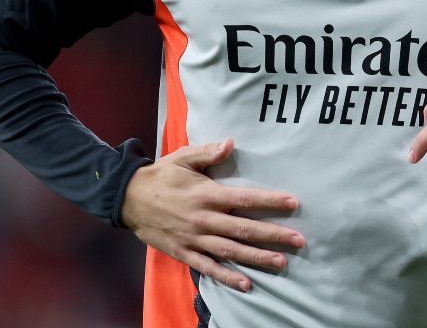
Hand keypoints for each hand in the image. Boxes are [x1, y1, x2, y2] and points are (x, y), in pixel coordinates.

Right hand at [121, 138, 303, 291]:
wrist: (127, 199)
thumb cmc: (161, 176)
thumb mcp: (183, 157)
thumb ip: (208, 152)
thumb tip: (231, 143)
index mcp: (206, 194)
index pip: (245, 198)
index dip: (270, 201)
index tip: (293, 203)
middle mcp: (203, 218)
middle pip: (244, 229)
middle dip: (273, 235)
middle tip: (299, 240)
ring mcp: (194, 238)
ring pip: (231, 251)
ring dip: (257, 258)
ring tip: (281, 262)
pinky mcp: (184, 252)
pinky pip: (208, 268)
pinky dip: (227, 277)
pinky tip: (246, 284)